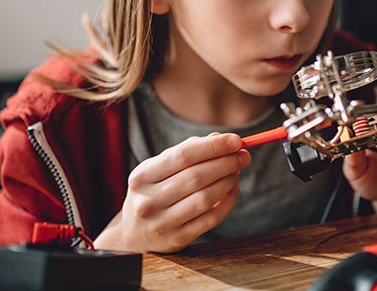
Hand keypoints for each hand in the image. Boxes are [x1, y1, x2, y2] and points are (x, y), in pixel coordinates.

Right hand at [94, 133, 249, 252]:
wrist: (133, 234)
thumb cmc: (153, 192)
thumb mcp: (158, 169)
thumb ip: (187, 151)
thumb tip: (219, 138)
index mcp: (142, 176)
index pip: (183, 155)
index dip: (213, 146)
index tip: (236, 140)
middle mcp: (149, 200)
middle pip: (196, 176)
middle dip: (226, 163)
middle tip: (243, 156)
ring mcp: (163, 222)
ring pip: (205, 198)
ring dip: (228, 181)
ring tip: (237, 171)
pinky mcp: (178, 239)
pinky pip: (211, 218)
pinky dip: (228, 202)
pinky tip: (233, 190)